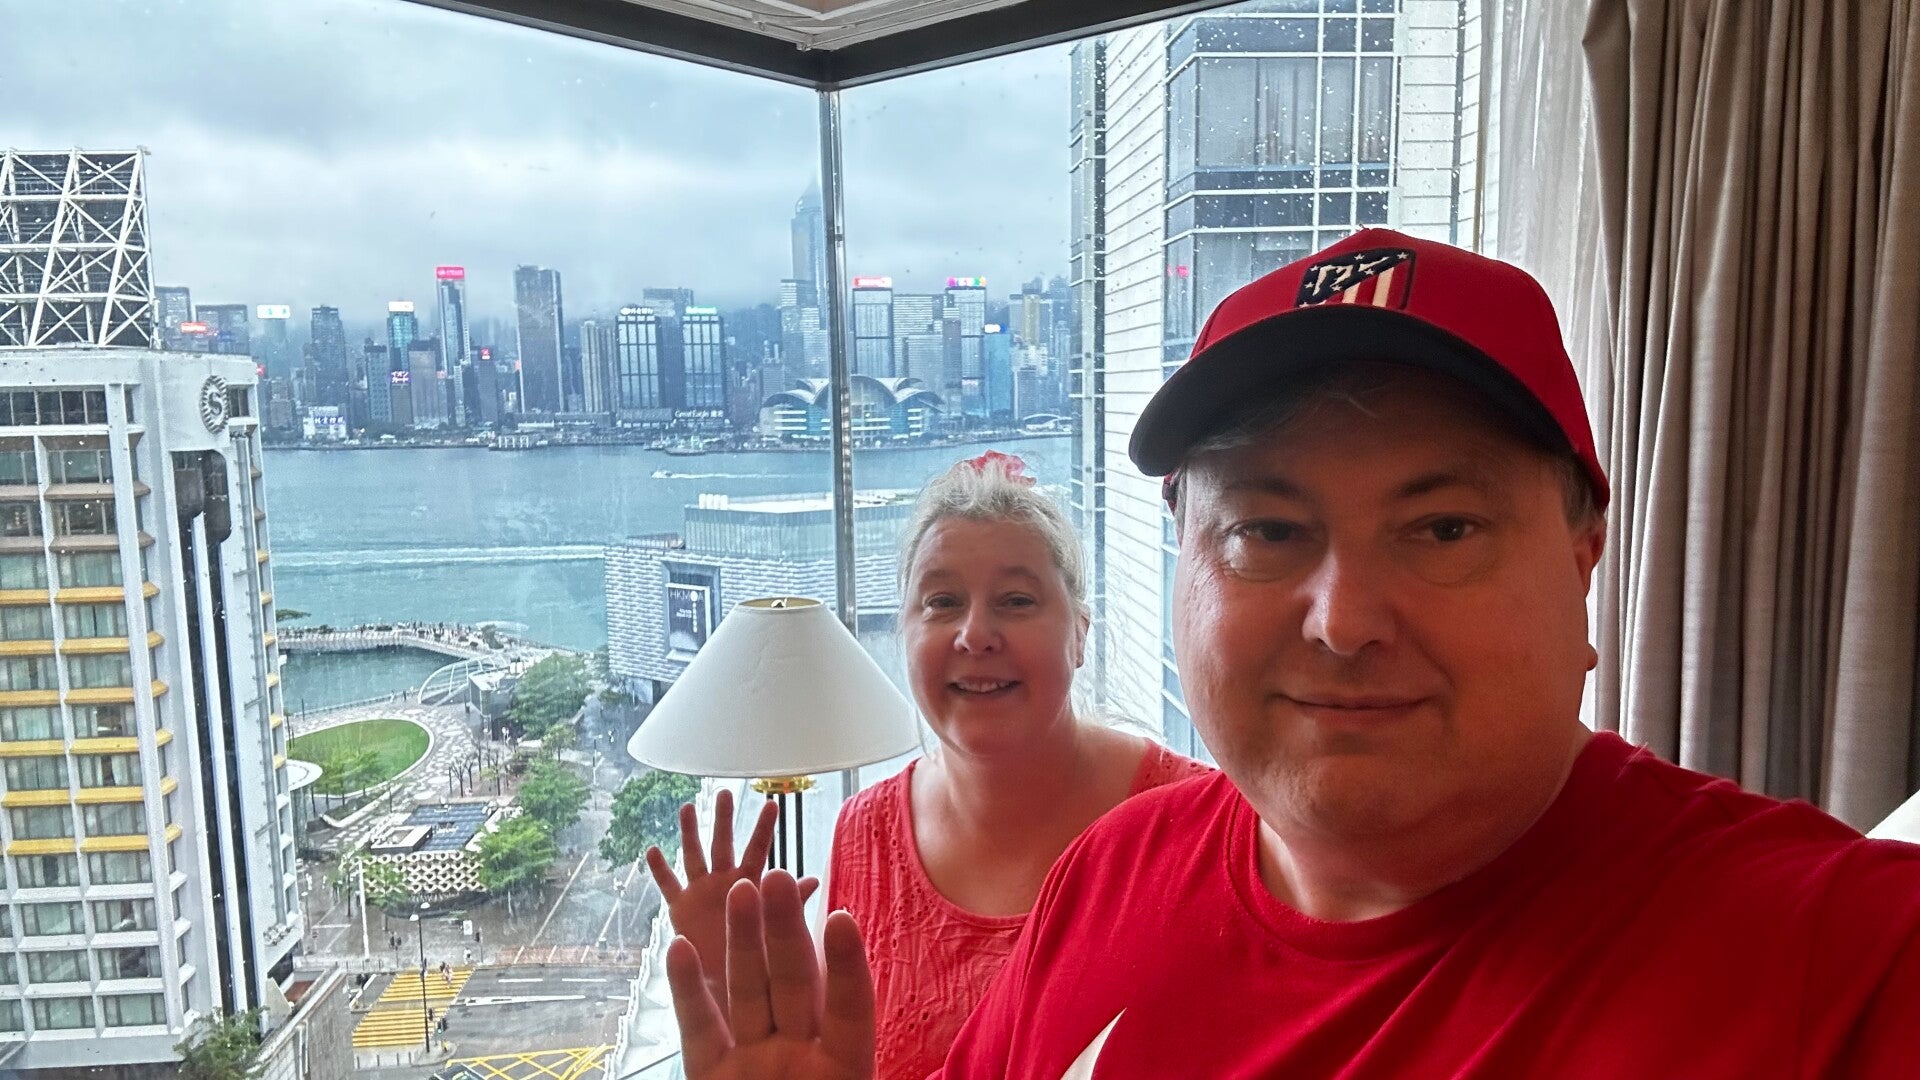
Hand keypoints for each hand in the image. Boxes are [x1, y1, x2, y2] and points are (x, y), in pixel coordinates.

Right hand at [646, 788, 820, 1001]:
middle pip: (723, 844)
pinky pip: (668, 886)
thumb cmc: (758, 954)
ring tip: (688, 807)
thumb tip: (815, 879)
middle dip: (723, 819)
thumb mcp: (776, 925)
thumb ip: (791, 901)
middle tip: (724, 792)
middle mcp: (724, 882)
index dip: (764, 829)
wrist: (730, 985)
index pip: (758, 851)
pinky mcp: (680, 908)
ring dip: (691, 833)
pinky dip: (660, 869)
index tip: (772, 803)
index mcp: (749, 884)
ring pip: (693, 856)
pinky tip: (653, 850)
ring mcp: (701, 892)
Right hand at [668, 872, 874, 1079]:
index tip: (840, 918)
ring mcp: (752, 1062)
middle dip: (786, 931)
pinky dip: (688, 989)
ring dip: (743, 940)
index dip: (846, 966)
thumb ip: (847, 1059)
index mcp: (842, 1065)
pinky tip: (680, 947)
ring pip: (747, 992)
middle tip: (778, 877)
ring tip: (740, 889)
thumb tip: (891, 1044)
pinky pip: (699, 1028)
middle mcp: (798, 1054)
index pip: (849, 1008)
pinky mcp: (709, 1074)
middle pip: (794, 983)